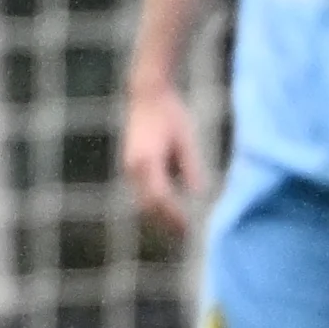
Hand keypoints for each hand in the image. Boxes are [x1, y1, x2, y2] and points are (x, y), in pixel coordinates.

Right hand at [121, 86, 204, 236]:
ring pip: (142, 200)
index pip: (160, 198)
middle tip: (185, 233)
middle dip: (164, 221)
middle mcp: (133, 167)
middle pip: (147, 205)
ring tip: (178, 225)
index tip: (188, 227)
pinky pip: (142, 190)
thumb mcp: (186, 138)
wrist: (146, 94)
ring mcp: (129, 166)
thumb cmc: (169, 112)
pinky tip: (170, 206)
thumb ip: (191, 166)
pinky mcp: (131, 164)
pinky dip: (155, 202)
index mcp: (147, 161)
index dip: (173, 215)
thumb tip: (199, 193)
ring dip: (159, 214)